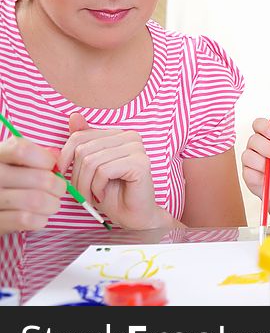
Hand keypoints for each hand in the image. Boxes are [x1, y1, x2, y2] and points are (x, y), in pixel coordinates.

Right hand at [0, 137, 65, 232]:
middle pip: (40, 178)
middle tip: (59, 189)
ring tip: (51, 204)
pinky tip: (39, 217)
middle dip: (58, 186)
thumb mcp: (14, 163)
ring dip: (52, 204)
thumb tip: (56, 156)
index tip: (51, 166)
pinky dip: (40, 219)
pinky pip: (27, 220)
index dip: (45, 158)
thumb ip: (34, 155)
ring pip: (36, 201)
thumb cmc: (8, 180)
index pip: (21, 150)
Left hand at [57, 113, 161, 229]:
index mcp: (118, 134)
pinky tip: (103, 194)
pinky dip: (97, 187)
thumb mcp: (89, 168)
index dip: (65, 158)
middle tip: (83, 193)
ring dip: (85, 185)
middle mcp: (131, 136)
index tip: (65, 175)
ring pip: (91, 161)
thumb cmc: (111, 194)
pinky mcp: (141, 163)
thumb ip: (83, 143)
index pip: (80, 136)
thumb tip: (74, 116)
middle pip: (83, 149)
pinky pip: (104, 170)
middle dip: (77, 177)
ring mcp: (138, 148)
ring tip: (92, 196)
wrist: (133, 216)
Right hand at [241, 118, 269, 202]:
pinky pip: (248, 172)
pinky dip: (260, 176)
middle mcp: (255, 146)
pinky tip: (266, 177)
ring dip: (263, 164)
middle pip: (253, 140)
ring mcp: (248, 159)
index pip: (258, 124)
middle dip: (268, 149)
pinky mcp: (245, 173)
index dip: (263, 127)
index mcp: (266, 137)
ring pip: (248, 156)